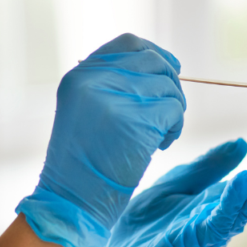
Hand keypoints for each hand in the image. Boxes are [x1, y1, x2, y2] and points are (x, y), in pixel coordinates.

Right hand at [15, 33, 186, 246]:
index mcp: (79, 76)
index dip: (154, 53)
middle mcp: (94, 80)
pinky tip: (161, 145)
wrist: (71, 202)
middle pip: (153, 61)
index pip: (128, 43)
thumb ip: (111, 84)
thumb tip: (157, 65)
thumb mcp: (84, 110)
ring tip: (159, 136)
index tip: (169, 70)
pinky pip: (174, 109)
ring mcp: (114, 98)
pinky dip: (175, 127)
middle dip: (170, 84)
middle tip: (166, 114)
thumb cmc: (81, 164)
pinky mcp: (136, 121)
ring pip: (168, 86)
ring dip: (173, 111)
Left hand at [80, 140, 246, 246]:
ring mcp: (206, 235)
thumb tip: (241, 144)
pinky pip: (216, 223)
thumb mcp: (178, 182)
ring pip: (240, 211)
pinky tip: (240, 182)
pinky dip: (230, 202)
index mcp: (215, 203)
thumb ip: (209, 165)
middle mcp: (216, 220)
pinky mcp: (191, 245)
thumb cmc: (145, 220)